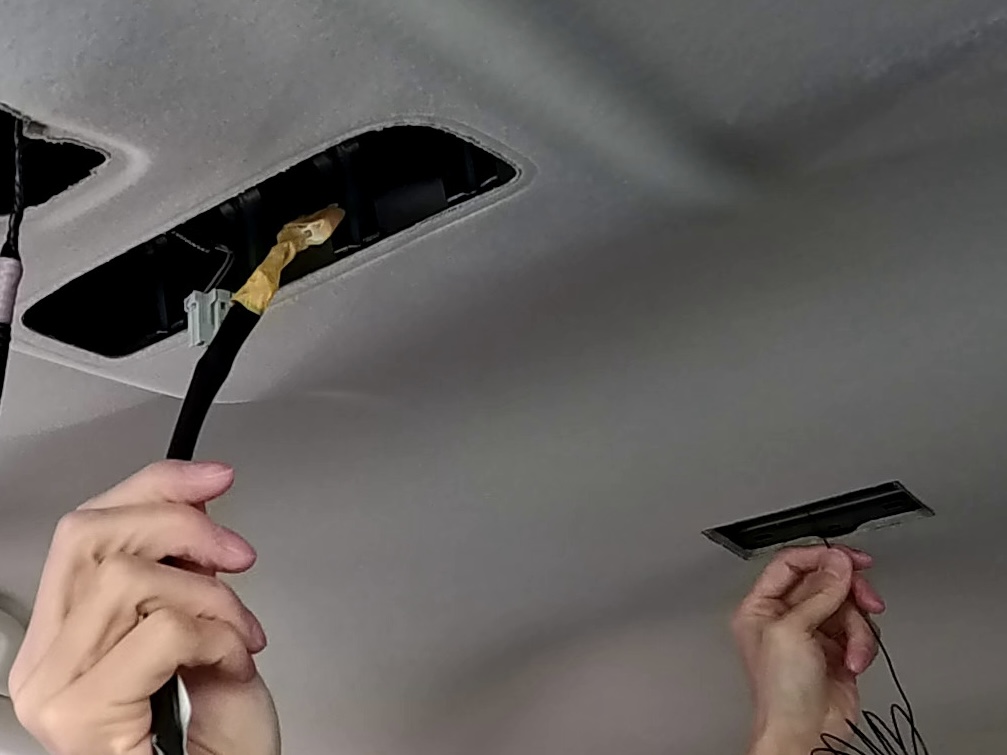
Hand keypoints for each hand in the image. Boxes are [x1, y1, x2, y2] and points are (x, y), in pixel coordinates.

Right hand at [7, 461, 279, 754]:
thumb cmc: (214, 747)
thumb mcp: (209, 642)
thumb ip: (192, 584)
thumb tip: (197, 519)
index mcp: (68, 637)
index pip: (87, 531)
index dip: (154, 487)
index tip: (213, 478)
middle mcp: (45, 661)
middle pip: (92, 537)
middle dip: (182, 526)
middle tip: (236, 555)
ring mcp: (55, 690)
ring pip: (128, 578)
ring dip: (211, 596)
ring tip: (239, 634)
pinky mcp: (80, 715)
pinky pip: (162, 630)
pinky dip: (218, 635)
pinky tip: (232, 664)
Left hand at [732, 546, 885, 754]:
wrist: (805, 735)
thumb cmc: (781, 693)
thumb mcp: (793, 631)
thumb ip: (819, 593)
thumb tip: (837, 562)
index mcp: (762, 607)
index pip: (790, 564)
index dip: (820, 556)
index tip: (848, 558)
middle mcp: (786, 617)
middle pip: (824, 582)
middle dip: (848, 591)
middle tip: (865, 595)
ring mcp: (813, 634)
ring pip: (847, 607)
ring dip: (858, 627)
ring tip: (853, 647)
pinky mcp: (838, 651)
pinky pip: (859, 631)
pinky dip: (863, 644)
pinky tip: (854, 661)